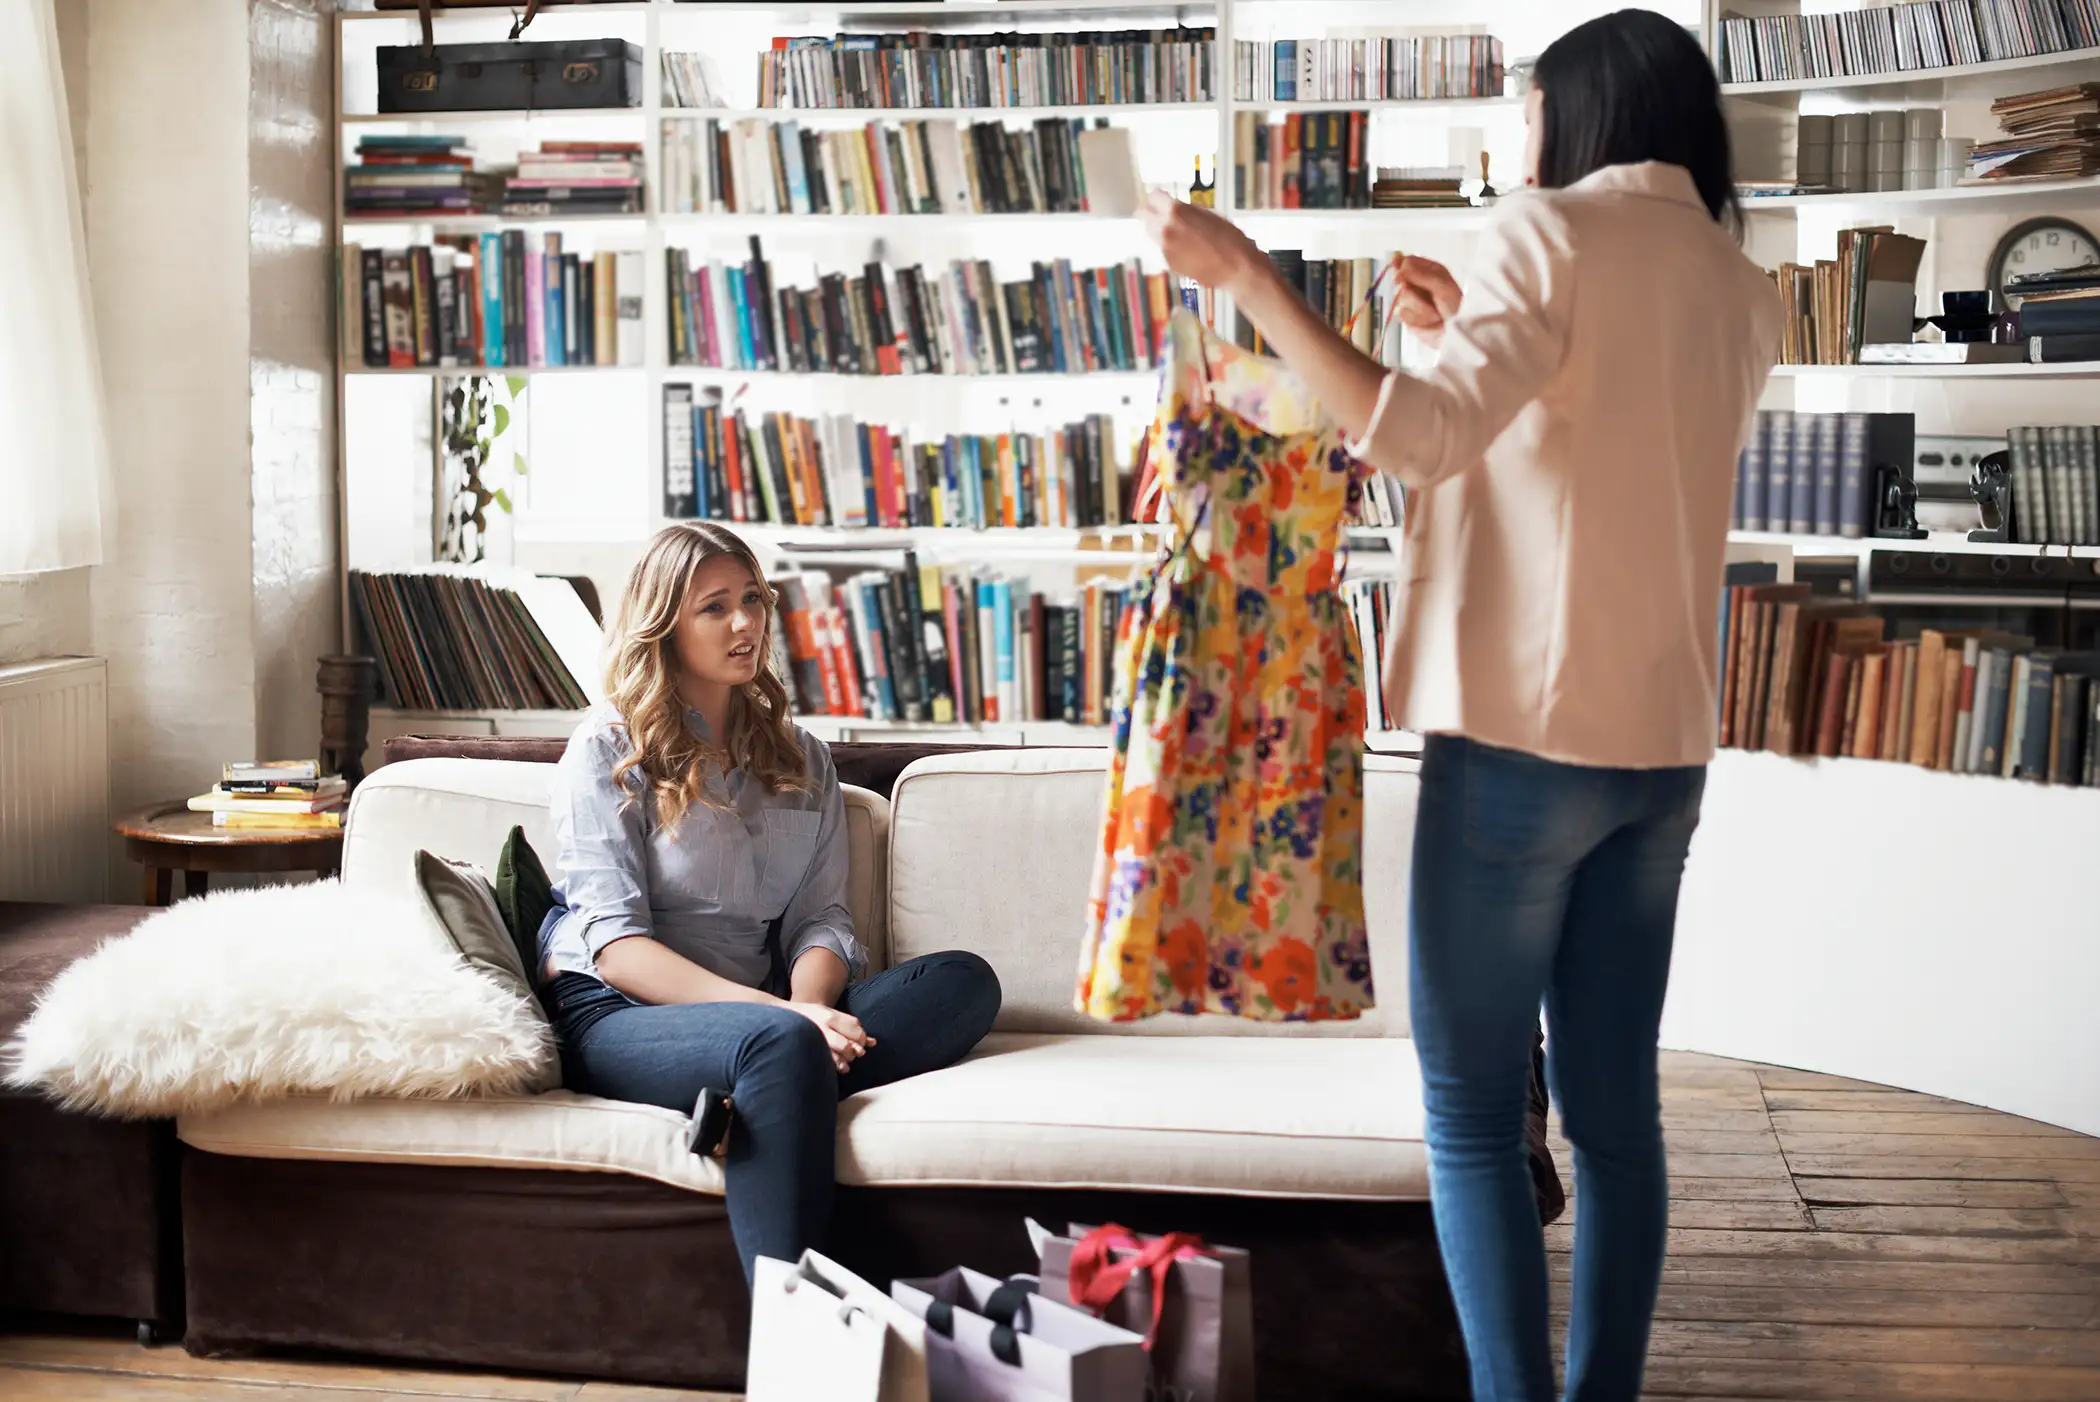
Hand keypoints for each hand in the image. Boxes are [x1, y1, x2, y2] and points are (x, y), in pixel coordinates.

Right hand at [787, 1001, 874, 1074]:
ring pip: (838, 1057)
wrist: (784, 1016)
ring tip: (846, 1061)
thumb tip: (872, 1043)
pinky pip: (827, 1062)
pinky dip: (837, 1066)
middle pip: (847, 1045)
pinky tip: (842, 1067)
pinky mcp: (809, 1051)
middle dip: (854, 1051)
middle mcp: (822, 1029)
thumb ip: (850, 1026)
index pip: (855, 1029)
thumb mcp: (831, 1014)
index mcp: (829, 1016)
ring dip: (846, 1060)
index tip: (861, 1041)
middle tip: (855, 1052)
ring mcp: (814, 1041)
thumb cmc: (813, 1016)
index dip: (862, 1038)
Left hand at [1141, 191, 1265, 294]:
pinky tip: (1182, 246)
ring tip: (1171, 230)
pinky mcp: (1168, 262)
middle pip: (1142, 214)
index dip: (1157, 198)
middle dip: (1150, 212)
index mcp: (1176, 210)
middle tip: (1158, 214)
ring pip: (1148, 232)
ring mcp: (1165, 247)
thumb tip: (1172, 208)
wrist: (1235, 266)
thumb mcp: (1207, 213)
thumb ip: (1185, 210)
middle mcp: (1166, 228)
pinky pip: (1160, 248)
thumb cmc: (1228, 237)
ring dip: (1155, 228)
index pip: (1152, 196)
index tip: (1159, 200)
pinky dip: (1166, 245)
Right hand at [1393, 255, 1462, 348]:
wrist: (1455, 332)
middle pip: (1399, 279)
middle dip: (1411, 290)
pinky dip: (1416, 318)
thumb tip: (1399, 266)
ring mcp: (1411, 299)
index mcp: (1429, 271)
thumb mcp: (1442, 286)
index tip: (1401, 277)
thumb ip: (1420, 274)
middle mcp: (1418, 283)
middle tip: (1426, 297)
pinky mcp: (1407, 315)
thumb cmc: (1455, 306)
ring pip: (1400, 297)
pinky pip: (1402, 313)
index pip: (1407, 262)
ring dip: (1419, 307)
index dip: (1402, 268)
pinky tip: (1428, 321)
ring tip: (1434, 313)